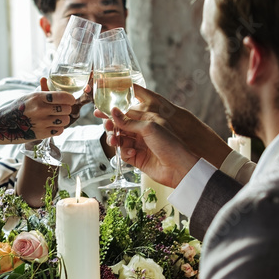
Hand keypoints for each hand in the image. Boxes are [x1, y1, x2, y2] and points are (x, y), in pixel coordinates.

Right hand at [0, 90, 75, 140]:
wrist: (2, 126)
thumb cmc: (17, 109)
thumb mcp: (28, 97)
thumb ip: (41, 91)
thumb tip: (46, 79)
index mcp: (37, 97)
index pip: (62, 96)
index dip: (70, 98)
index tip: (71, 100)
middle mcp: (40, 109)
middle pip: (66, 109)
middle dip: (67, 109)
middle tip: (63, 110)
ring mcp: (41, 123)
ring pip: (65, 120)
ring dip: (63, 119)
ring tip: (57, 118)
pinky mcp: (41, 134)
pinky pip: (59, 130)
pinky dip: (58, 128)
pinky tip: (52, 125)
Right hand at [98, 84, 233, 167]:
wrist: (179, 168)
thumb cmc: (170, 144)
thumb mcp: (149, 127)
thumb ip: (129, 121)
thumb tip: (113, 111)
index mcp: (148, 120)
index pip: (126, 113)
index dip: (113, 112)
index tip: (99, 111)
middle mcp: (143, 132)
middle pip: (121, 127)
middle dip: (112, 126)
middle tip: (106, 126)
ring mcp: (140, 145)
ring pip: (120, 140)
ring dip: (116, 140)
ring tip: (114, 141)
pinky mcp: (138, 159)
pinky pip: (124, 153)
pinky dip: (124, 152)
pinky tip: (131, 153)